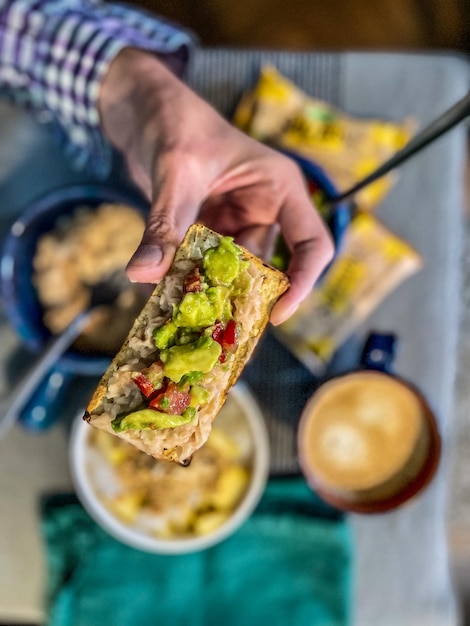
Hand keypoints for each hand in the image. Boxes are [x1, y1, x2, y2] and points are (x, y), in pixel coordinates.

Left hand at [99, 48, 333, 324]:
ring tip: (185, 311)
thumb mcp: (175, 173)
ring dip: (211, 289)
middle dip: (242, 295)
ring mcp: (236, 223)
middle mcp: (264, 210)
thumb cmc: (175, 123)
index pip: (312, 244)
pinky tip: (169, 292)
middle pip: (266, 267)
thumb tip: (143, 273)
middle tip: (215, 323)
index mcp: (279, 189)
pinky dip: (190, 279)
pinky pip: (206, 265)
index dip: (303, 282)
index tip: (276, 315)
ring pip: (232, 271)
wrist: (145, 110)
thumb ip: (164, 224)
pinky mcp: (210, 231)